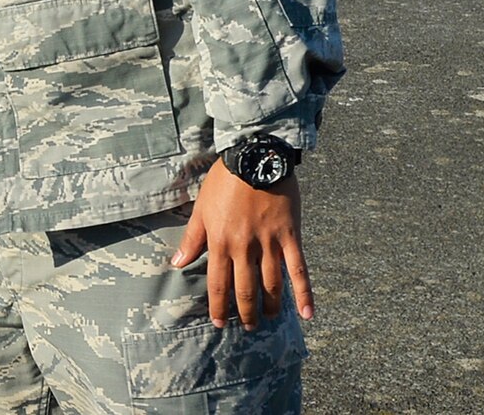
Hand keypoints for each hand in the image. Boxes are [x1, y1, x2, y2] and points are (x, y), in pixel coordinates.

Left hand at [172, 160, 312, 329]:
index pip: (218, 284)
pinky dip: (304, 294)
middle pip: (245, 290)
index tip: (219, 323)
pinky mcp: (290, 236)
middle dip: (245, 312)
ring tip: (268, 319)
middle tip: (247, 326)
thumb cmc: (224, 182)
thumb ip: (192, 238)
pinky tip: (306, 314)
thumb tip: (177, 263)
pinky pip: (298, 270)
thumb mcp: (201, 208)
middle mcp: (244, 248)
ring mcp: (269, 243)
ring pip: (271, 285)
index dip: (218, 306)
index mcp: (220, 242)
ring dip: (269, 307)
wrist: (254, 157)